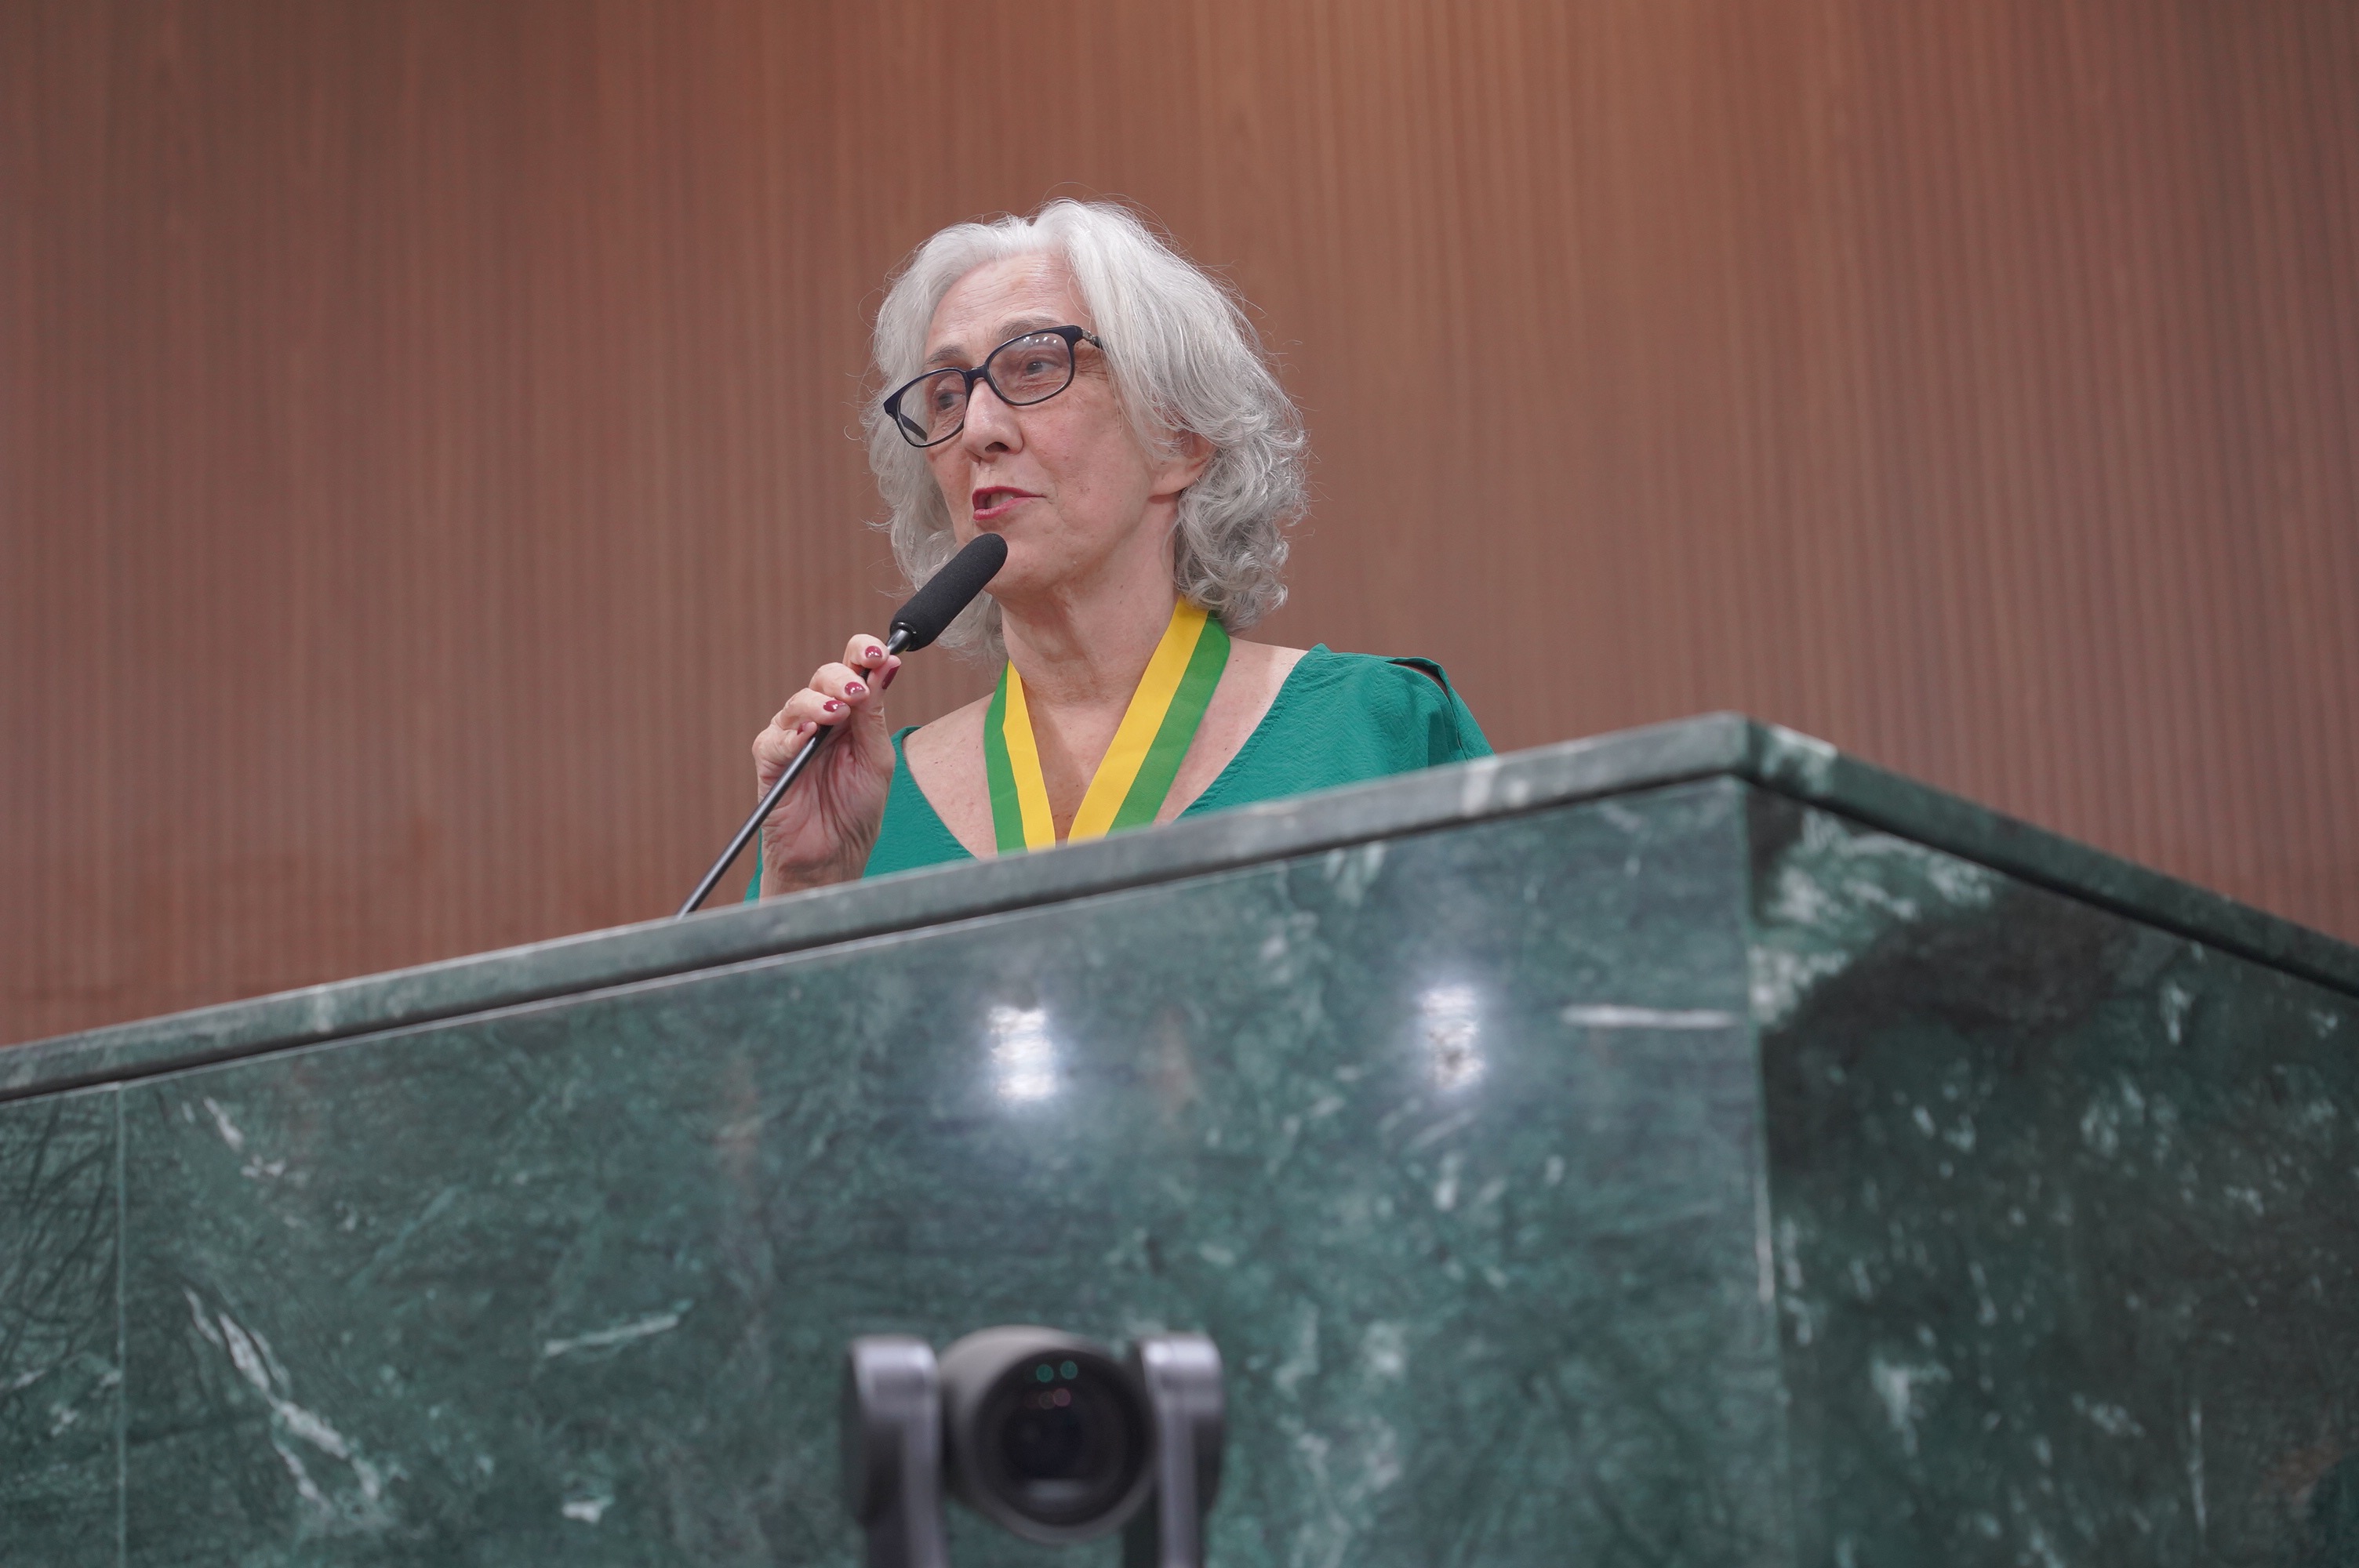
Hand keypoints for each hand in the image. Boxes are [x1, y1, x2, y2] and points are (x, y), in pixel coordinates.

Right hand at [750, 634, 901, 893]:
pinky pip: (776, 738)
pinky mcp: (770, 759)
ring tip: (839, 713)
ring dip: (820, 703)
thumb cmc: (857, 808)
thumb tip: (890, 664)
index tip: (880, 654)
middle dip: (843, 678)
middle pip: (824, 677)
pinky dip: (793, 733)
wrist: (834, 854)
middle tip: (859, 691)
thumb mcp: (876, 758)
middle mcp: (820, 717)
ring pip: (798, 702)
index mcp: (851, 713)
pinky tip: (810, 733)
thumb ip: (876, 713)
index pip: (853, 668)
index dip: (863, 654)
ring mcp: (792, 736)